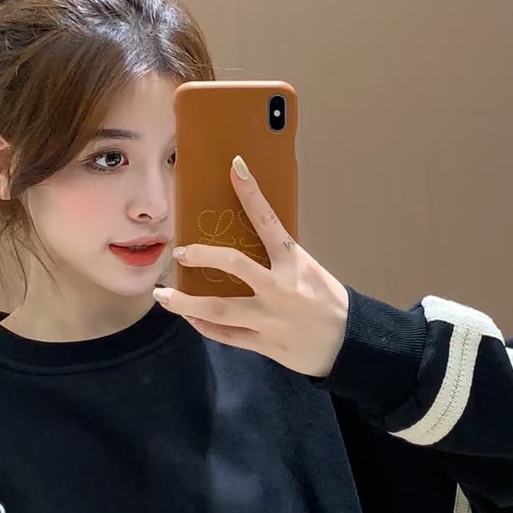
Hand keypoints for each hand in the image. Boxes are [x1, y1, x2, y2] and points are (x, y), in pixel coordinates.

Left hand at [153, 157, 349, 379]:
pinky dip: (205, 327)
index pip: (268, 221)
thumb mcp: (309, 271)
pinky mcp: (265, 343)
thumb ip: (280, 260)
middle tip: (179, 253)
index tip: (235, 168)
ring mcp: (270, 318)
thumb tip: (248, 243)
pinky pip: (226, 336)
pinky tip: (191, 319)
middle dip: (201, 256)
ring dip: (185, 303)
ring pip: (218, 309)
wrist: (348, 344)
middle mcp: (280, 288)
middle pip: (233, 265)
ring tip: (163, 296)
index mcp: (293, 263)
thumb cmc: (329, 302)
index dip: (251, 193)